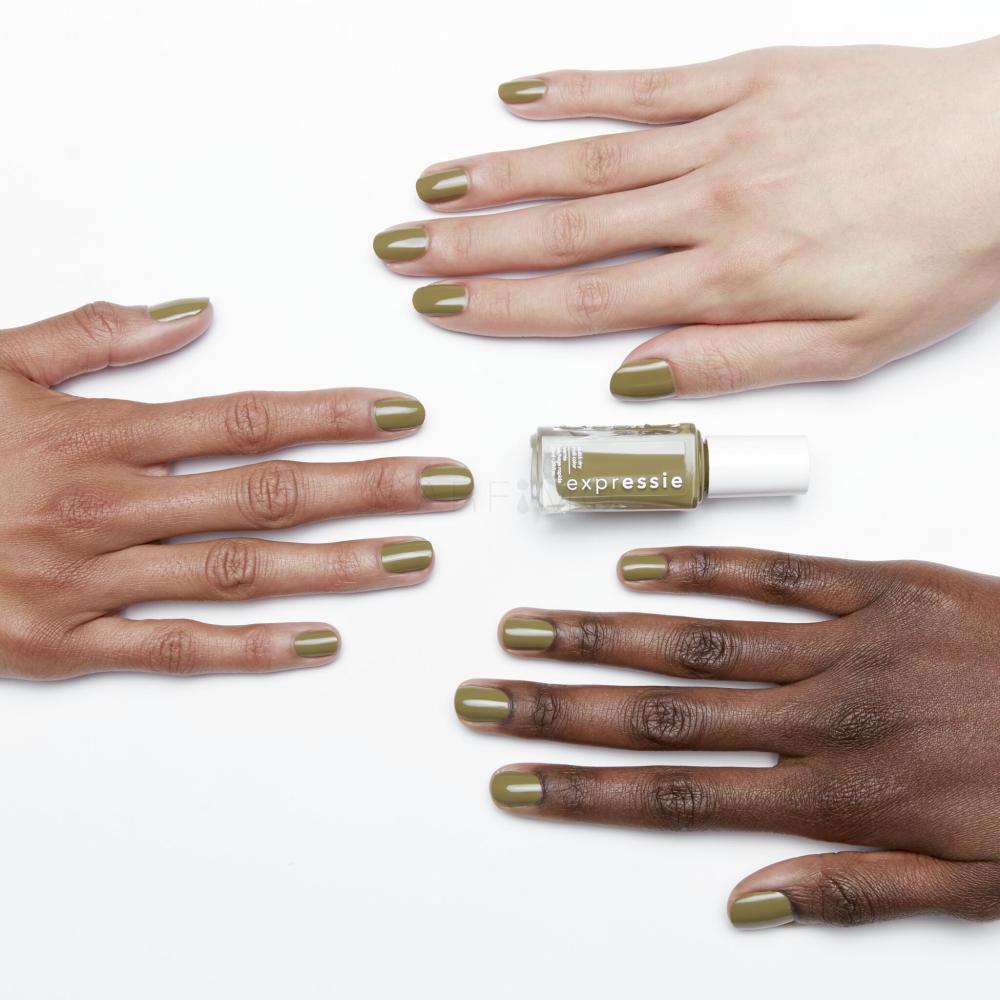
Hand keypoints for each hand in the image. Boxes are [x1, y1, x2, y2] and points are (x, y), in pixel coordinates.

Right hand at [0, 299, 472, 678]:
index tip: (402, 413)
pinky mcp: (65, 644)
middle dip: (367, 487)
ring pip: (239, 571)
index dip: (331, 414)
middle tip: (445, 486)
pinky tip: (319, 643)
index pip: (244, 419)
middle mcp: (110, 506)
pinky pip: (175, 648)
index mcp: (98, 434)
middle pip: (267, 493)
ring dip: (335, 566)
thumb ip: (91, 335)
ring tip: (413, 557)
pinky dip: (250, 648)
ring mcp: (92, 580)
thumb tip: (189, 312)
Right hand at [376, 38, 999, 397]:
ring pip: (590, 160)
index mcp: (732, 279)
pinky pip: (649, 85)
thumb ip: (733, 362)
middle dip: (475, 245)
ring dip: (502, 175)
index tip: (444, 310)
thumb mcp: (850, 348)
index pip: (590, 302)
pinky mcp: (750, 78)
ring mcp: (725, 133)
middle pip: (568, 230)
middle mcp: (712, 204)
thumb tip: (638, 377)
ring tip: (434, 186)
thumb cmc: (944, 248)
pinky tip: (523, 96)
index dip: (505, 309)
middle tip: (404, 250)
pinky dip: (581, 90)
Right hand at [455, 547, 999, 928]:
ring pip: (702, 637)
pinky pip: (776, 570)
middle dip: (563, 707)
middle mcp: (828, 713)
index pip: (682, 797)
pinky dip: (703, 567)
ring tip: (534, 624)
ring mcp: (849, 639)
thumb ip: (852, 891)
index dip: (589, 791)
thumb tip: (746, 902)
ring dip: (606, 633)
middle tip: (488, 694)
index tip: (520, 782)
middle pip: (666, 713)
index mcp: (843, 794)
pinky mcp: (881, 582)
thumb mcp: (973, 883)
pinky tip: (640, 566)